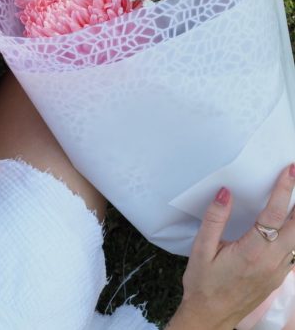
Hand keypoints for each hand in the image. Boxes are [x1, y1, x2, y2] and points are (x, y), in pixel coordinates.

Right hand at [168, 164, 294, 329]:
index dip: (283, 191)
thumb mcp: (201, 249)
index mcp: (252, 252)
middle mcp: (271, 261)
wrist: (211, 315)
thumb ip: (214, 219)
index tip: (289, 171)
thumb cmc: (203, 282)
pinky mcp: (279, 277)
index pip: (274, 215)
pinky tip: (290, 224)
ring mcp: (279, 271)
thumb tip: (225, 192)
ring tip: (294, 198)